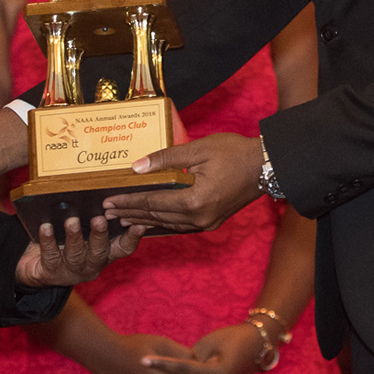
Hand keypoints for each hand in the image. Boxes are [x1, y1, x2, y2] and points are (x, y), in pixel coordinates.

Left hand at [15, 214, 142, 287]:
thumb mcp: (84, 232)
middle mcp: (92, 264)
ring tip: (71, 221)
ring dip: (74, 236)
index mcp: (104, 253)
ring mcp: (72, 270)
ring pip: (75, 254)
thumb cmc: (66, 241)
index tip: (140, 224)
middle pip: (99, 251)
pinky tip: (45, 227)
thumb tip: (98, 191)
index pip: (123, 248)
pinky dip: (48, 241)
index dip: (132, 238)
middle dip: (99, 234)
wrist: (39, 266)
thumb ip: (93, 217)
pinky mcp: (52, 272)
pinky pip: (51, 255)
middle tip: (99, 219)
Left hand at [102, 133, 264, 232]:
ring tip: (121, 218)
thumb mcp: (198, 149)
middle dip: (130, 213)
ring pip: (167, 224)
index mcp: (195, 200)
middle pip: (157, 216)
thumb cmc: (234, 152)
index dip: (129, 200)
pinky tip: (149, 220)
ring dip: (143, 220)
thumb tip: (137, 168)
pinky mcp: (212, 222)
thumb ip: (166, 158)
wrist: (267, 166)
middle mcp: (200, 217)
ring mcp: (207, 223)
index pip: (153, 201)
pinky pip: (180, 225)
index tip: (108, 200)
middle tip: (106, 212)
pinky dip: (162, 222)